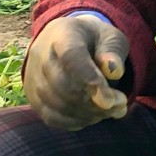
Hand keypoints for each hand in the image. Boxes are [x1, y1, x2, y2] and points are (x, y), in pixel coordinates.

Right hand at [24, 15, 129, 131]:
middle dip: (94, 102)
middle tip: (121, 103)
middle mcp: (41, 55)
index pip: (71, 57)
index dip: (90, 80)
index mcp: (62, 33)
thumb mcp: (110, 37)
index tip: (110, 100)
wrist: (68, 40)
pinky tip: (95, 116)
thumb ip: (113, 51)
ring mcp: (33, 78)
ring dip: (88, 113)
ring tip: (113, 109)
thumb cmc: (95, 40)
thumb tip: (114, 71)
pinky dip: (77, 121)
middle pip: (62, 85)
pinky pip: (53, 118)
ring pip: (57, 105)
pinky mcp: (34, 98)